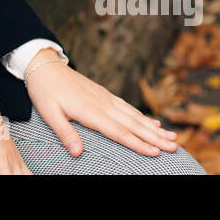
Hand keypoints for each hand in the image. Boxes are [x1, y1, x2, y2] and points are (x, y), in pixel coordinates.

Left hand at [22, 50, 178, 157]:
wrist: (44, 66)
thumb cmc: (44, 91)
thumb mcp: (48, 113)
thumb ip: (65, 133)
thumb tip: (77, 153)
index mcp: (90, 111)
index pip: (119, 131)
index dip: (138, 143)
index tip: (156, 152)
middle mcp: (102, 104)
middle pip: (133, 124)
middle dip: (155, 137)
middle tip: (175, 146)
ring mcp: (105, 98)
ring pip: (134, 116)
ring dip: (154, 128)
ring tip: (172, 137)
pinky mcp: (104, 95)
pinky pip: (127, 108)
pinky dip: (142, 117)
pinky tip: (152, 123)